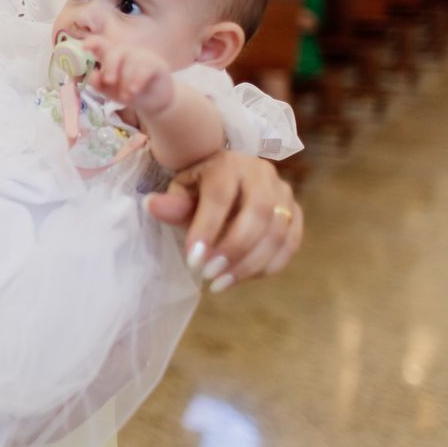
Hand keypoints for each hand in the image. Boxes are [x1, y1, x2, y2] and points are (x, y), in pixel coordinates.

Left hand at [82, 36, 174, 114]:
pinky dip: (137, 80)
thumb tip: (91, 75)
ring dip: (125, 81)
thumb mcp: (110, 91)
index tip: (84, 47)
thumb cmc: (128, 92)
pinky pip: (145, 68)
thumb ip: (99, 84)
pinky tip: (134, 90)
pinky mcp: (157, 65)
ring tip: (126, 96)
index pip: (101, 44)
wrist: (153, 102)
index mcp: (112, 57)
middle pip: (114, 51)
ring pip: (130, 62)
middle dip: (110, 66)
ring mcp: (142, 57)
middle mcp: (126, 53)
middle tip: (109, 81)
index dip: (92, 42)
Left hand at [145, 151, 302, 292]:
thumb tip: (152, 205)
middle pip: (258, 213)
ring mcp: (283, 192)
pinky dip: (269, 265)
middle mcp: (262, 174)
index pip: (220, 196)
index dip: (207, 229)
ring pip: (278, 232)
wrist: (229, 176)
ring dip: (250, 264)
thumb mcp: (181, 190)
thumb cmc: (200, 186)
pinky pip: (290, 243)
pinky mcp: (296, 212)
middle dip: (234, 249)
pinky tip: (241, 278)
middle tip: (209, 275)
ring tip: (220, 283)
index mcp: (228, 163)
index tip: (193, 260)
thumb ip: (172, 203)